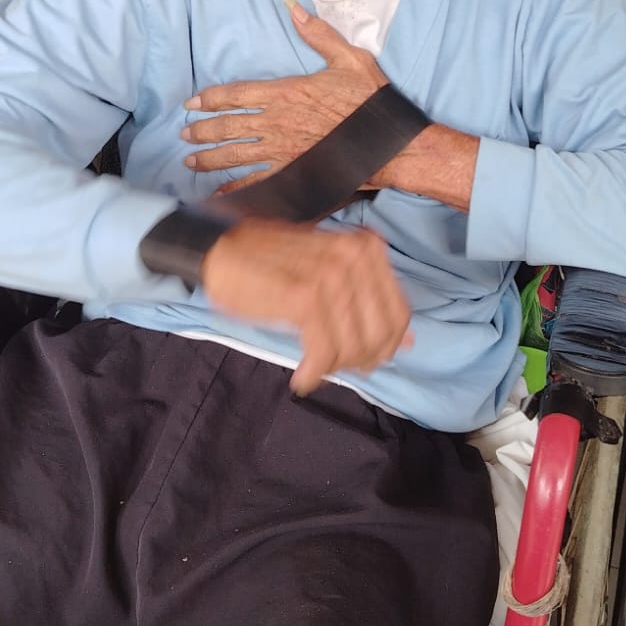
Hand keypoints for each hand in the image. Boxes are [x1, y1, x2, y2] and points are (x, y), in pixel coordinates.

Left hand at [182, 0, 385, 192]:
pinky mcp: (293, 173)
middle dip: (202, 130)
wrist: (389, 143)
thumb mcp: (349, 58)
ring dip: (209, 158)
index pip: (236, 95)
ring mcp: (282, 151)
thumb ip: (318, 35)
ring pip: (235, 156)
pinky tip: (220, 192)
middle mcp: (277, 123)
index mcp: (286, 93)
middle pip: (228, 127)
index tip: (192, 103)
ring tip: (190, 160)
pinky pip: (257, 182)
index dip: (210, 99)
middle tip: (184, 133)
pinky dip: (236, 189)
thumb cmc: (370, 101)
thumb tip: (295, 8)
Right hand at [201, 218, 411, 395]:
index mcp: (367, 249)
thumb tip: (406, 342)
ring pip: (353, 347)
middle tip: (335, 367)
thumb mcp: (327, 272)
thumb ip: (366, 299)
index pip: (399, 313)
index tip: (363, 358)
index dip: (385, 345)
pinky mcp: (305, 297)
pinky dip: (314, 372)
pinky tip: (302, 376)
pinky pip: (323, 352)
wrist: (219, 249)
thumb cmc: (270, 262)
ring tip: (313, 368)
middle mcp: (356, 257)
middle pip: (381, 334)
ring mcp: (332, 276)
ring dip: (334, 368)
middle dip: (360, 360)